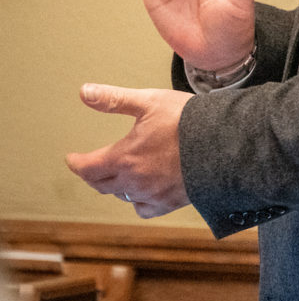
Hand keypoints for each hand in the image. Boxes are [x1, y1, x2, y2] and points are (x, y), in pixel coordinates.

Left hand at [66, 84, 193, 217]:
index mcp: (124, 157)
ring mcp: (152, 194)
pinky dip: (139, 202)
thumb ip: (114, 99)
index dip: (77, 163)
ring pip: (123, 196)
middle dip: (94, 175)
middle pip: (103, 184)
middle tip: (91, 167)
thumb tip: (84, 92)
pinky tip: (143, 193)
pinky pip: (145, 209)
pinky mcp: (170, 202)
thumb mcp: (149, 101)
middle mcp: (134, 181)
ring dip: (116, 186)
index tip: (72, 159)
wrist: (223, 143)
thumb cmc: (187, 120)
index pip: (88, 167)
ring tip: (118, 176)